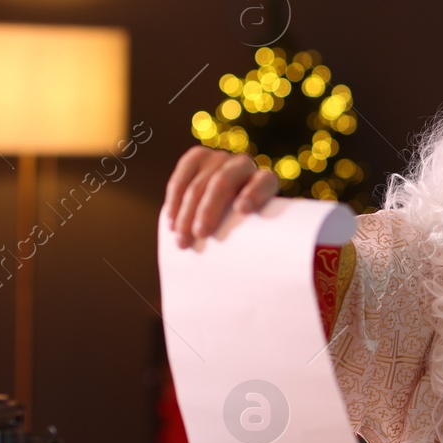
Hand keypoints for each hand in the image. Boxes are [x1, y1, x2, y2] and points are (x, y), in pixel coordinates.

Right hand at [164, 147, 278, 246]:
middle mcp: (243, 166)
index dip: (254, 193)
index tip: (243, 210)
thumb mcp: (257, 237)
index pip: (264, 182)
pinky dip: (174, 198)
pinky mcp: (197, 157)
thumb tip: (272, 285)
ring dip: (187, 212)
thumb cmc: (244, 232)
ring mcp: (219, 159)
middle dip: (209, 208)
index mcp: (265, 182)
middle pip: (224, 182)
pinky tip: (171, 220)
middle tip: (199, 235)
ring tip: (181, 239)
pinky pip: (182, 174)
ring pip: (199, 182)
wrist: (225, 208)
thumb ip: (261, 247)